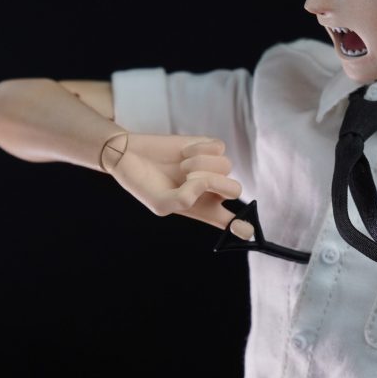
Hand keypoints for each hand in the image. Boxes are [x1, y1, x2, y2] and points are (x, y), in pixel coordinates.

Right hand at [103, 133, 253, 237]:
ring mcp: (211, 166)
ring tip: (181, 167)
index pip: (231, 221)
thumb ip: (183, 201)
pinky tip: (184, 153)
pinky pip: (218, 147)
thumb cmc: (144, 183)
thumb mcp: (160, 203)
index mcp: (203, 208)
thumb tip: (202, 184)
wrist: (129, 154)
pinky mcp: (207, 146)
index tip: (247, 230)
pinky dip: (199, 149)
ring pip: (225, 166)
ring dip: (199, 164)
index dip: (242, 226)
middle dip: (216, 184)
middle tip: (189, 179)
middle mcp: (212, 189)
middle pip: (234, 189)